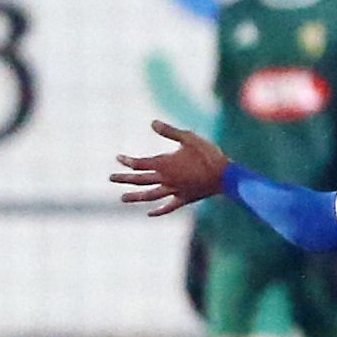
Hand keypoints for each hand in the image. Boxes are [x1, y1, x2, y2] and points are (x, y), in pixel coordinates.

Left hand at [111, 120, 229, 216]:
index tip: (118, 158)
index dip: (127, 161)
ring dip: (136, 197)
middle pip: (140, 180)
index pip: (139, 164)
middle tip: (110, 178)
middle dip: (124, 179)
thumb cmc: (208, 154)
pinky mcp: (185, 199)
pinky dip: (159, 210)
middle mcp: (166, 179)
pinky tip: (150, 213)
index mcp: (164, 164)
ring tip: (122, 198)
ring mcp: (175, 191)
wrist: (225, 176)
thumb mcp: (189, 138)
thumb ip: (169, 131)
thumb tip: (152, 123)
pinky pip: (169, 207)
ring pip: (151, 196)